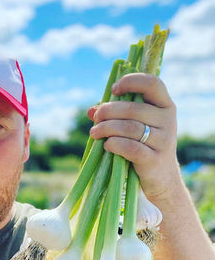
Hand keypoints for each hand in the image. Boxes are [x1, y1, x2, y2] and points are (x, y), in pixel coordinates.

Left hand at [88, 73, 179, 198]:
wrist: (160, 178)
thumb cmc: (142, 146)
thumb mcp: (132, 127)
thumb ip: (113, 116)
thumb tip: (91, 111)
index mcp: (165, 106)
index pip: (153, 83)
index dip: (131, 82)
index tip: (114, 90)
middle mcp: (168, 120)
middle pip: (133, 108)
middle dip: (108, 112)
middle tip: (96, 119)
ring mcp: (164, 141)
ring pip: (129, 128)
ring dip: (106, 128)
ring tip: (94, 133)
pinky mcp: (155, 160)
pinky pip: (130, 148)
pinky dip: (114, 144)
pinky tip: (106, 145)